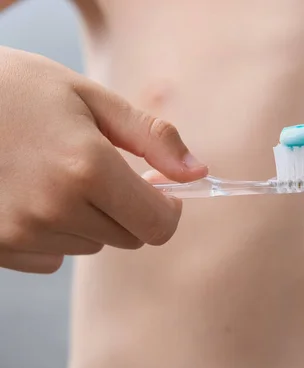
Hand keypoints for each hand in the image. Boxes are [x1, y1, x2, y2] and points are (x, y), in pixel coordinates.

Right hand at [0, 47, 207, 272]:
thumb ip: (152, 137)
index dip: (168, 209)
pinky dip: (54, 233)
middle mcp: (54, 208)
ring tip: (56, 174)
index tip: (160, 190)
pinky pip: (52, 256)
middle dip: (128, 209)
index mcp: (87, 168)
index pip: (158, 225)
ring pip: (90, 244)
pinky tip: (32, 195)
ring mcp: (20, 232)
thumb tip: (198, 171)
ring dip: (89, 218)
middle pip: (128, 237)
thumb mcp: (92, 98)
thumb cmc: (18, 89)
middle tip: (102, 170)